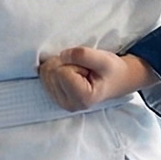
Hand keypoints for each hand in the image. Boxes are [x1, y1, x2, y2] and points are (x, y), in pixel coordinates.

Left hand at [37, 47, 151, 112]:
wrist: (117, 79)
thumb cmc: (111, 70)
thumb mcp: (103, 59)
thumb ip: (83, 55)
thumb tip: (61, 55)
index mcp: (82, 98)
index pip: (61, 72)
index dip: (74, 63)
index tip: (88, 69)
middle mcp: (68, 105)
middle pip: (51, 72)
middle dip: (66, 64)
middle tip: (84, 69)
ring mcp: (60, 102)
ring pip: (45, 73)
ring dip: (61, 66)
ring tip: (79, 72)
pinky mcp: (54, 96)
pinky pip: (43, 75)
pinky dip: (55, 69)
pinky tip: (69, 74)